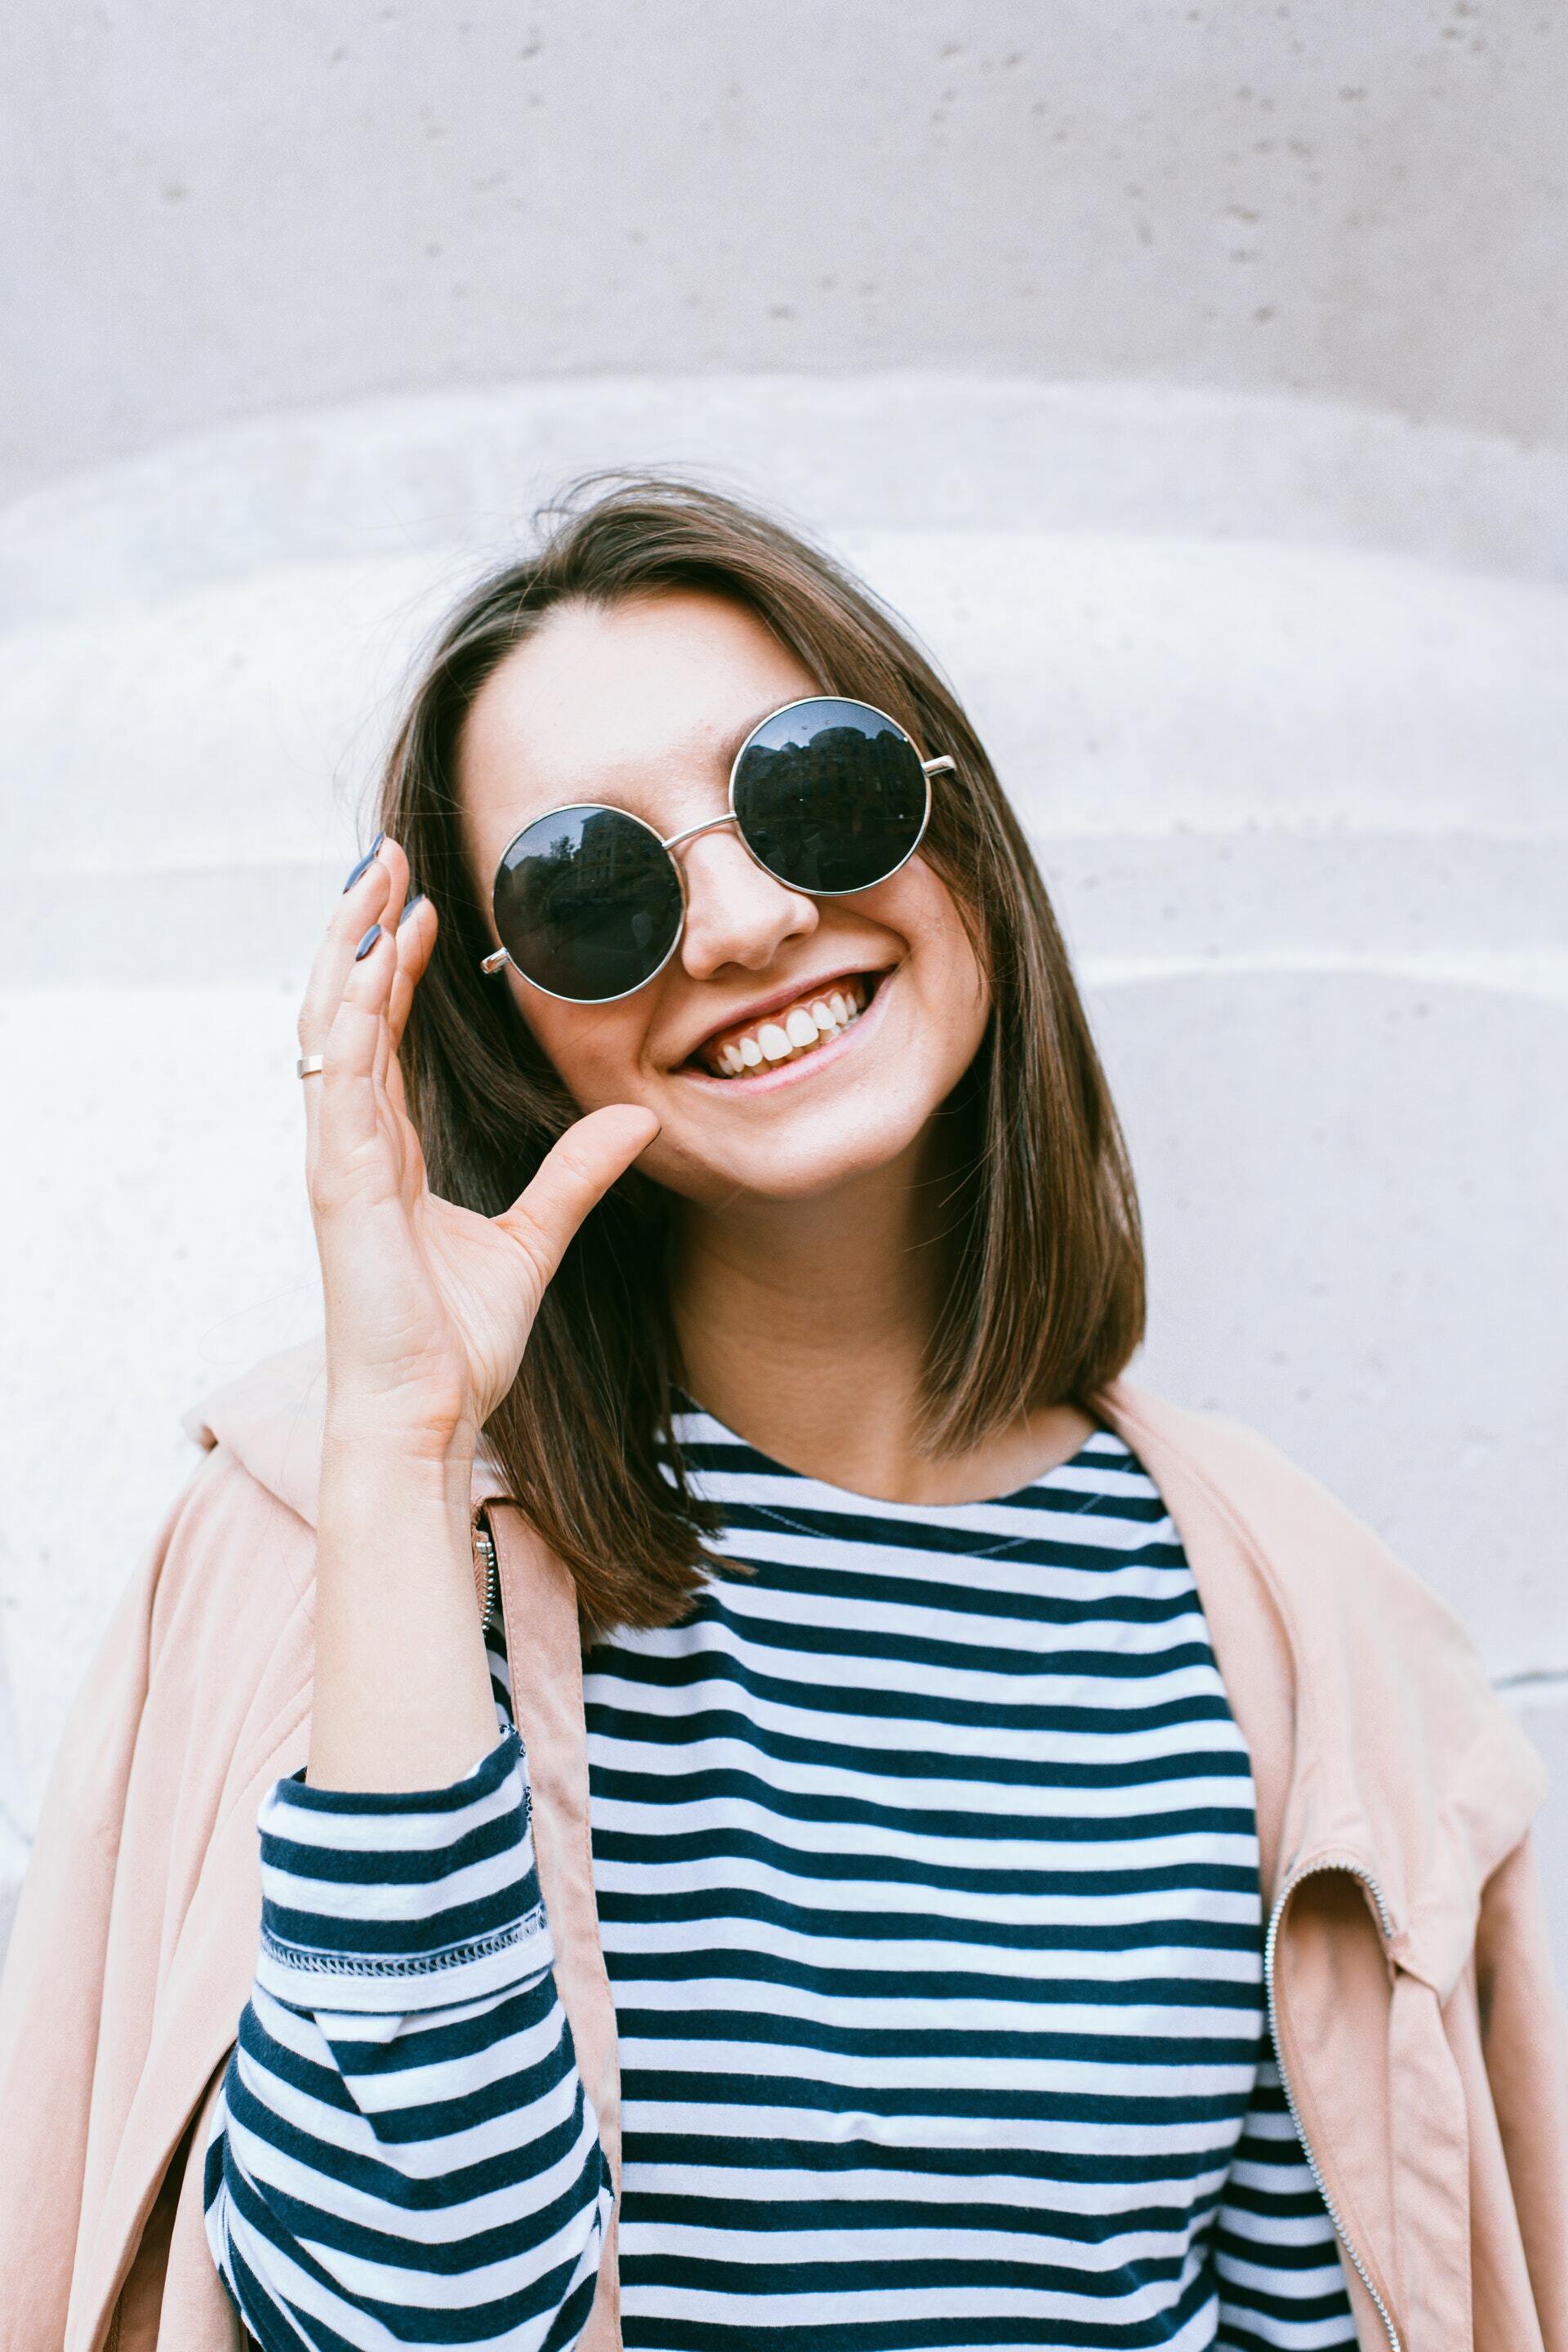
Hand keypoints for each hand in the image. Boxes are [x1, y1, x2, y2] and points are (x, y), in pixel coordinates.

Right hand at [297, 834, 659, 1460]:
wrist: (426, 1418)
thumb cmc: (458, 1347)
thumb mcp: (534, 1241)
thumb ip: (575, 1177)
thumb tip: (632, 1118)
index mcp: (385, 1154)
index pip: (380, 1033)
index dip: (391, 965)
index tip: (421, 903)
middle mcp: (352, 1144)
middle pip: (344, 1011)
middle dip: (361, 928)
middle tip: (386, 855)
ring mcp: (338, 1160)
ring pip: (330, 1028)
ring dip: (348, 946)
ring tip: (373, 877)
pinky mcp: (340, 1185)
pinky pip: (340, 1081)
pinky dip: (350, 1015)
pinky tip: (365, 958)